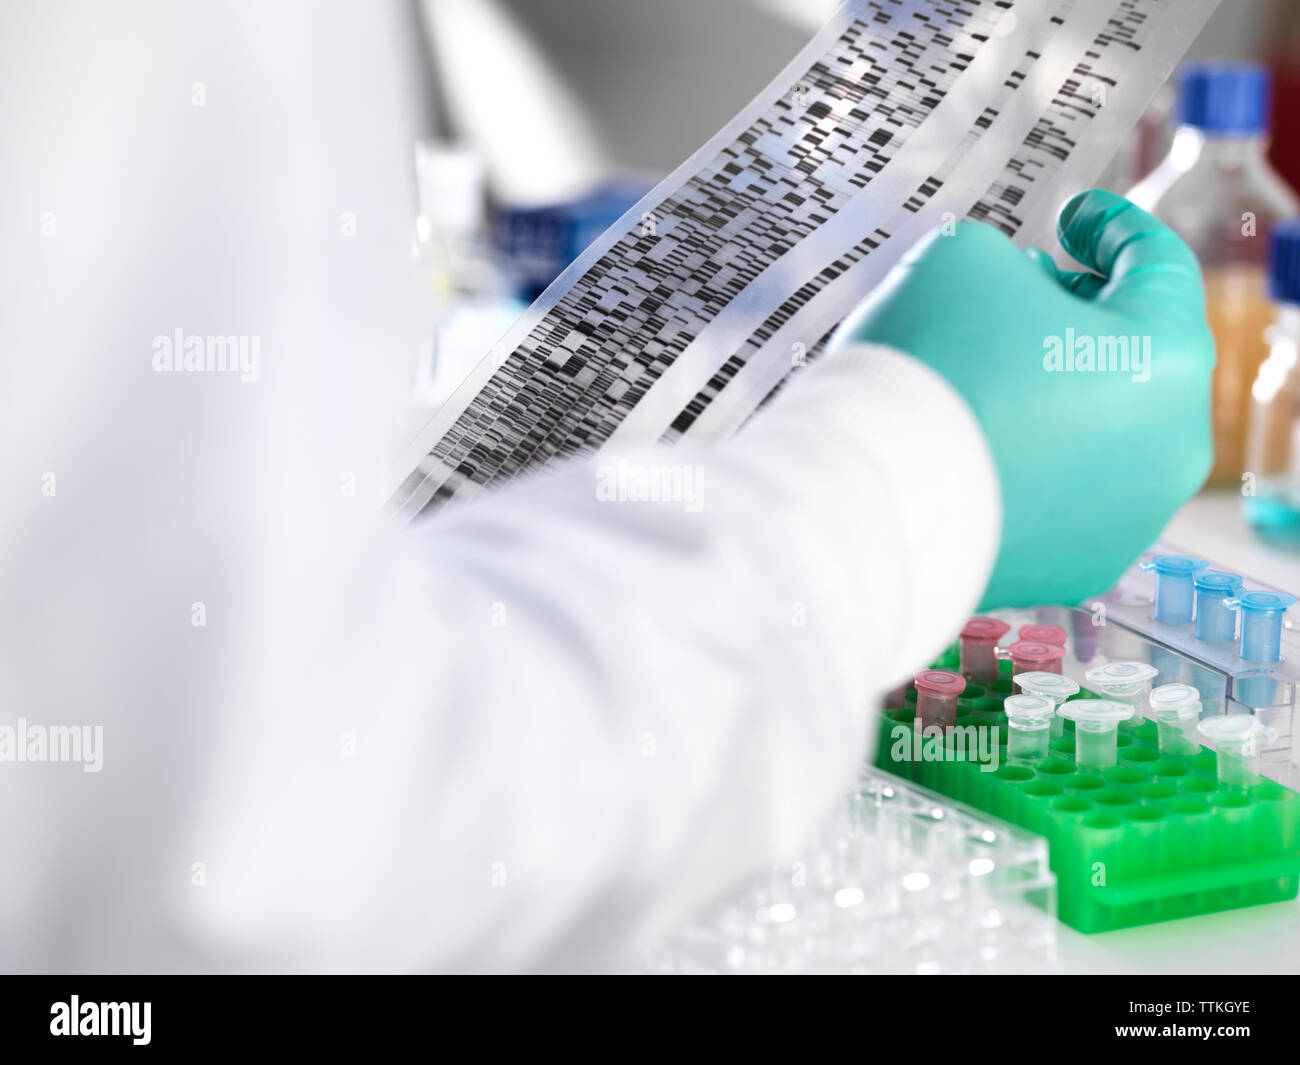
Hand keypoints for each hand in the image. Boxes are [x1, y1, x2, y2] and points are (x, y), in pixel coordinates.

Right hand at [832, 189, 1213, 608]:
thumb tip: (1010, 293)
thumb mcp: (960, 260)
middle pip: (1135, 356)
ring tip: (993, 369)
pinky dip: (1034, 459)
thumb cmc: (928, 370)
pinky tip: (981, 440)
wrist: (874, 502)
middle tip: (1027, 290)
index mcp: (1166, 357)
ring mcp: (1129, 518)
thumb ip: (1005, 260)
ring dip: (1059, 391)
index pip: (1158, 267)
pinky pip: (1065, 493)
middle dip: (1080, 313)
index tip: (1074, 218)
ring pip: (1104, 432)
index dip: (1111, 228)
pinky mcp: (1078, 566)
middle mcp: (1170, 447)